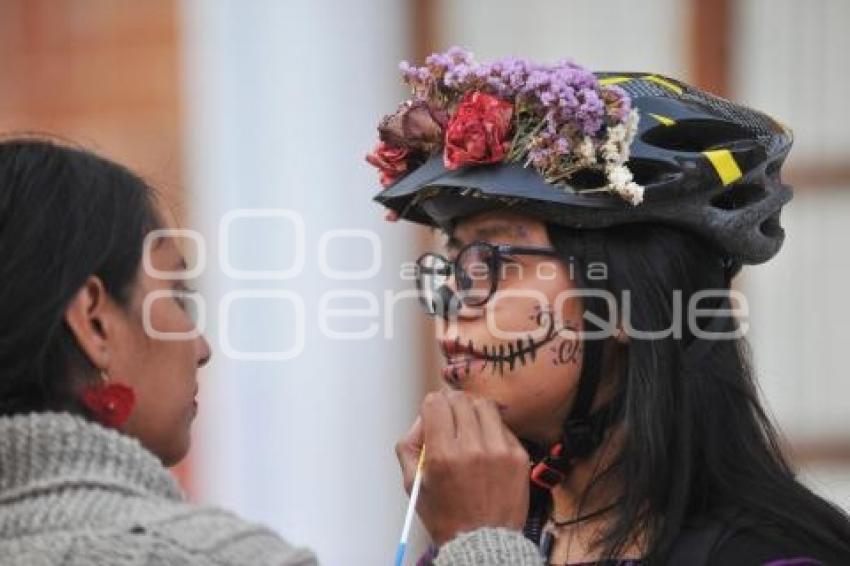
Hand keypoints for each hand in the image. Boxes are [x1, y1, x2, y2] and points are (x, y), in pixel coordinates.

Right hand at [395, 390, 529, 544]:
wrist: (484, 543)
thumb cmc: (447, 517)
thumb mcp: (414, 484)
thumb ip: (410, 446)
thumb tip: (422, 419)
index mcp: (443, 455)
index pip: (435, 403)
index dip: (431, 406)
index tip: (433, 414)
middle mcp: (472, 449)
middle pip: (459, 399)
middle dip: (450, 406)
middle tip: (449, 419)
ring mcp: (499, 451)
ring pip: (484, 406)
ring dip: (473, 412)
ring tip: (469, 429)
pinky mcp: (518, 456)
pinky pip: (503, 426)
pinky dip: (491, 430)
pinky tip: (485, 446)